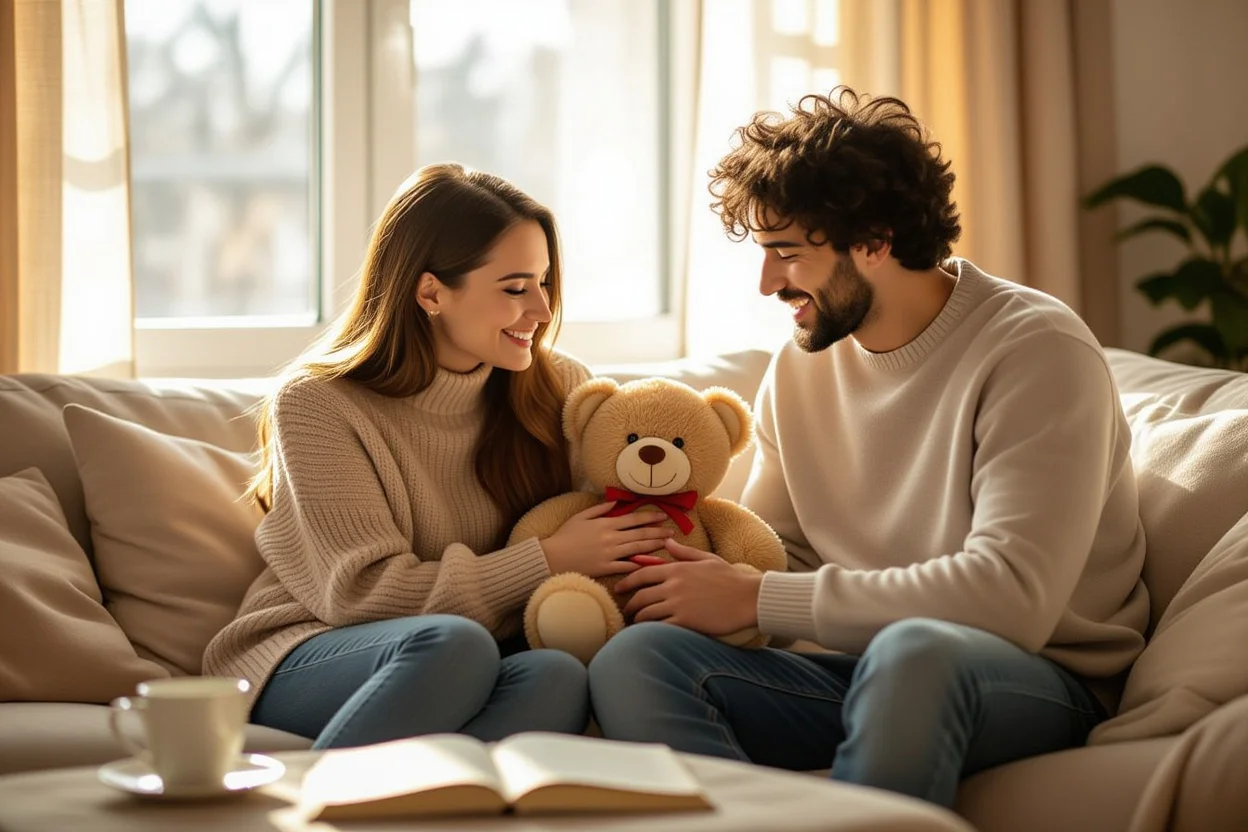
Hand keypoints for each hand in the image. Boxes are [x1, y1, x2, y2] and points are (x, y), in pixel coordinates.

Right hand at [541, 502, 674, 578]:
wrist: (552, 557)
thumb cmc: (565, 536)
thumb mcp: (580, 516)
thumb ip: (599, 509)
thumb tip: (615, 503)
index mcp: (606, 524)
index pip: (634, 519)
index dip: (651, 517)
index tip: (663, 516)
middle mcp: (611, 538)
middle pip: (640, 534)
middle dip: (658, 532)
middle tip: (672, 532)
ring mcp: (610, 554)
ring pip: (638, 548)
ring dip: (654, 546)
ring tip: (666, 544)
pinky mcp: (606, 568)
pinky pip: (627, 566)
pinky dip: (640, 564)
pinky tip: (652, 564)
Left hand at [616, 538, 762, 634]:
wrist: (748, 597)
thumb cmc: (730, 577)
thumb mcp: (706, 558)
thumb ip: (683, 552)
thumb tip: (666, 542)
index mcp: (677, 569)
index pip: (642, 574)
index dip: (626, 582)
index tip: (619, 589)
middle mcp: (673, 586)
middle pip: (641, 595)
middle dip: (630, 605)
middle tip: (627, 611)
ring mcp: (678, 604)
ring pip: (647, 613)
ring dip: (638, 620)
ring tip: (635, 624)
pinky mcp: (686, 621)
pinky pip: (660, 626)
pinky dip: (651, 630)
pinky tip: (648, 634)